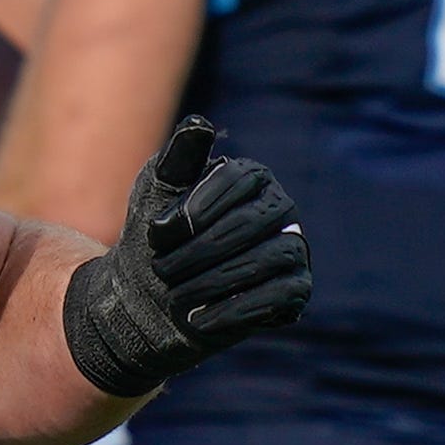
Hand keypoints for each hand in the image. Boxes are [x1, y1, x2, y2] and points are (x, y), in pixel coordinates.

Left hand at [59, 116, 310, 396]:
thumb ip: (176, 160)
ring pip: (265, 259)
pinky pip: (277, 296)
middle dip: (200, 249)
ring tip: (174, 297)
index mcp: (253, 178)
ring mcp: (292, 250)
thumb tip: (199, 125)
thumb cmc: (155, 239)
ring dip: (212, 280)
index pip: (238, 180)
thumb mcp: (155, 194)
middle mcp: (280, 210)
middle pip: (252, 222)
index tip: (157, 233)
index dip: (196, 208)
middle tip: (161, 270)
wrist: (150, 300)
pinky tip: (198, 320)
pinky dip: (235, 309)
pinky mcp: (294, 291)